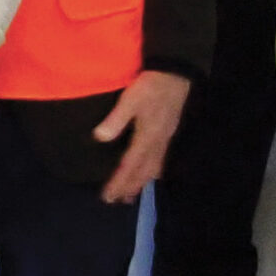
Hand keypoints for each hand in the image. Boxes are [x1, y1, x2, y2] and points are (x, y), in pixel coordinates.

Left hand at [93, 70, 192, 205]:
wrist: (175, 73)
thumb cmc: (151, 85)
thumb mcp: (130, 99)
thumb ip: (116, 119)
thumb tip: (100, 138)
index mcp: (146, 136)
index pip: (130, 165)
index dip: (119, 182)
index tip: (108, 196)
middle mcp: (157, 142)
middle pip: (143, 172)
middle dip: (129, 187)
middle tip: (116, 201)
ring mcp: (165, 139)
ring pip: (153, 168)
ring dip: (141, 183)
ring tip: (131, 195)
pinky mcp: (168, 133)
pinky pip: (160, 160)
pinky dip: (152, 172)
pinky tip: (150, 174)